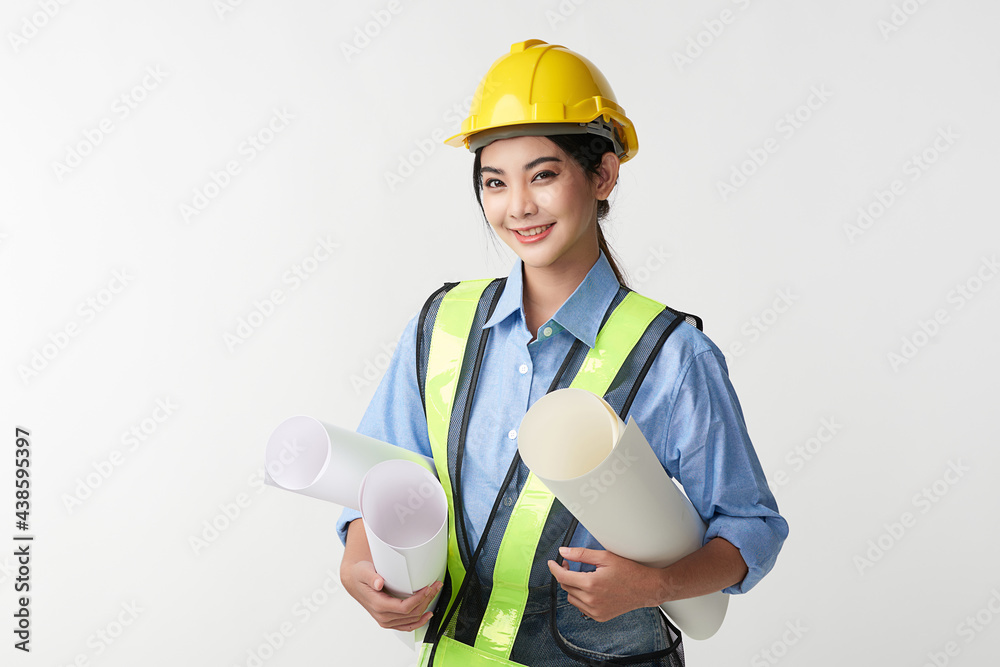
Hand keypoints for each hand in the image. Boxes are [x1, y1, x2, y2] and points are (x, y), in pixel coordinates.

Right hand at [340, 519, 441, 630]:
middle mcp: (383, 616)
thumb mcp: (364, 571)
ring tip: (434, 594)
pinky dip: (419, 622)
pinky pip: (407, 626)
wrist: (354, 582)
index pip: (404, 607)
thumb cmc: (360, 575)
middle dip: (426, 600)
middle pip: (411, 613)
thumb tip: (379, 583)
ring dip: (425, 608)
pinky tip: (427, 614)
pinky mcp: (389, 621)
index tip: (428, 588)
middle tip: (436, 586)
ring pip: (411, 620)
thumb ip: (371, 577)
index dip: (419, 599)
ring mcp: (386, 621)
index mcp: (378, 605)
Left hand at [547, 547, 668, 622]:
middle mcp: (591, 600)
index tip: (552, 562)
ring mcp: (595, 611)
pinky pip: (581, 607)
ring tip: (584, 577)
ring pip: (572, 598)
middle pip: (566, 586)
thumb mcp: (604, 557)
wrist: (646, 588)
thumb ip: (581, 554)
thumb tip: (563, 552)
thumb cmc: (630, 571)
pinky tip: (591, 589)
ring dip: (573, 587)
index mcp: (591, 584)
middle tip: (571, 565)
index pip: (562, 576)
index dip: (554, 567)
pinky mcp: (600, 617)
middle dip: (565, 574)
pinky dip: (581, 598)